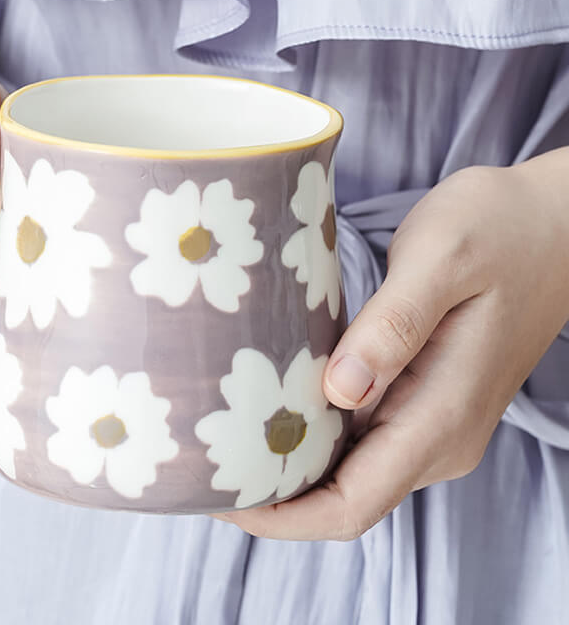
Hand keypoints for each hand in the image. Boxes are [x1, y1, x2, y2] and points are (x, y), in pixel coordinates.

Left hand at [215, 155, 568, 539]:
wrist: (551, 224)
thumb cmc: (499, 229)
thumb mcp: (442, 261)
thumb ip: (393, 328)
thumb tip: (338, 392)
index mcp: (441, 416)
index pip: (352, 503)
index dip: (280, 514)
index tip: (218, 495)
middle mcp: (438, 436)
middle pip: (342, 497)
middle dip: (272, 495)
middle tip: (204, 462)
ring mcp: (432, 421)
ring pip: (347, 471)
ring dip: (287, 466)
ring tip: (224, 436)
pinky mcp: (422, 398)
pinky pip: (359, 436)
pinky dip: (311, 435)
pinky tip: (271, 404)